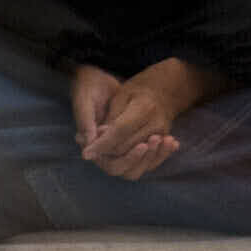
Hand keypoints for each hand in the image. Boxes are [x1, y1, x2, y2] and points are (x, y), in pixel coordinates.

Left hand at [68, 59, 203, 179]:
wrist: (163, 91)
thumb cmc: (136, 91)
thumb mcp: (119, 97)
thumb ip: (110, 119)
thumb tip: (96, 139)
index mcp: (144, 107)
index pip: (119, 131)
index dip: (102, 143)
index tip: (86, 152)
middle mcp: (156, 122)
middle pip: (127, 146)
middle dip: (107, 152)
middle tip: (93, 151)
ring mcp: (162, 132)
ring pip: (136, 155)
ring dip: (119, 158)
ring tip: (104, 155)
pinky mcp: (163, 139)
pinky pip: (148, 156)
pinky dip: (133, 160)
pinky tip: (120, 159)